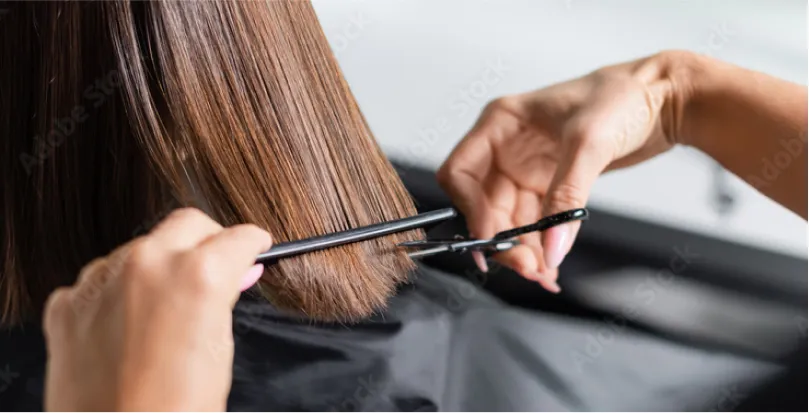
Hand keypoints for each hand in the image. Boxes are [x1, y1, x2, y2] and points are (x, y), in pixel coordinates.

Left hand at [42, 208, 272, 410]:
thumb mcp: (219, 352)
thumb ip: (222, 301)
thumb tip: (230, 276)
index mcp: (198, 276)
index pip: (238, 237)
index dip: (253, 244)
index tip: (254, 247)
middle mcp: (147, 265)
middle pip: (187, 225)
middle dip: (208, 241)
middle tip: (218, 269)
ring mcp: (101, 282)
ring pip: (141, 249)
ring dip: (159, 268)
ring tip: (167, 314)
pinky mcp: (68, 306)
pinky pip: (101, 282)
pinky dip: (118, 296)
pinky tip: (128, 330)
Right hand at [438, 52, 683, 290]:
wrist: (664, 99)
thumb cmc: (622, 98)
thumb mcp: (588, 143)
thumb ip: (566, 197)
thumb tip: (551, 248)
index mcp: (501, 124)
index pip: (460, 173)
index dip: (469, 210)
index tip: (490, 240)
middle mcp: (505, 147)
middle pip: (482, 205)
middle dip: (501, 239)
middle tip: (528, 267)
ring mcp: (525, 167)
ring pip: (506, 219)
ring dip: (520, 248)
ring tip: (543, 273)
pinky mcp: (547, 184)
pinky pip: (531, 222)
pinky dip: (538, 245)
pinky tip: (551, 265)